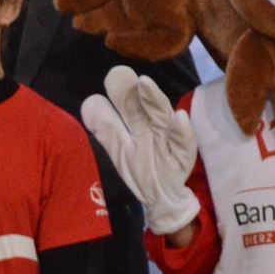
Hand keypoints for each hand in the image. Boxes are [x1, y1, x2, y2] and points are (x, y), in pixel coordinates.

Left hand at [83, 66, 200, 234]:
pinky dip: (183, 132)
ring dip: (155, 101)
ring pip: (163, 119)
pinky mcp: (182, 161)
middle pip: (146, 107)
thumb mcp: (121, 149)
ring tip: (145, 84)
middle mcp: (156, 130)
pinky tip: (180, 118)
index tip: (115, 73)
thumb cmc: (144, 172)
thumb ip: (106, 127)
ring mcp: (170, 144)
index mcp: (141, 127)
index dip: (122, 91)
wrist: (165, 201)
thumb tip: (90, 101)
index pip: (130, 105)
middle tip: (123, 72)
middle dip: (135, 89)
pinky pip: (184, 145)